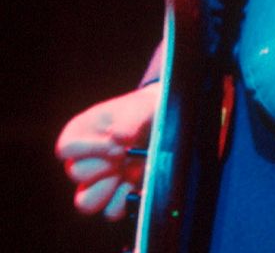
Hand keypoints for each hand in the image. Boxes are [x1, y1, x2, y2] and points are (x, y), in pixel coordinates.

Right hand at [55, 84, 158, 220]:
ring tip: (126, 173)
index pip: (66, 149)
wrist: (163, 122)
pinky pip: (110, 212)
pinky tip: (138, 186)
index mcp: (80, 135)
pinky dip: (124, 202)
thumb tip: (120, 137)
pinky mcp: (118, 196)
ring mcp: (99, 181)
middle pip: (78, 174)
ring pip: (85, 203)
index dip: (91, 149)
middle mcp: (84, 161)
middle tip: (125, 155)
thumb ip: (129, 119)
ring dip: (107, 190)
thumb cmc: (145, 112)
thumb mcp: (140, 107)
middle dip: (104, 165)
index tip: (116, 143)